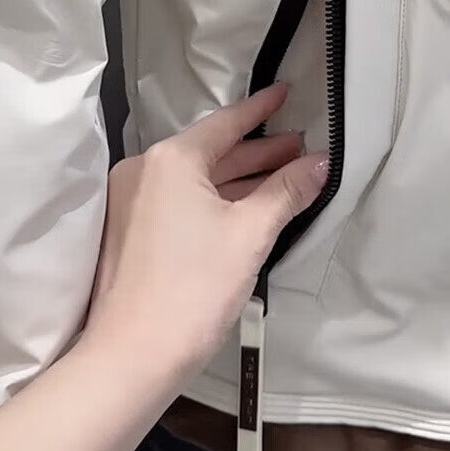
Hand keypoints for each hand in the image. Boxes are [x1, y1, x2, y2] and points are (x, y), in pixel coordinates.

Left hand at [82, 83, 326, 382]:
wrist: (131, 357)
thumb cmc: (193, 289)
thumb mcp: (250, 235)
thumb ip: (286, 192)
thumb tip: (321, 162)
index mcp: (171, 159)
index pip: (226, 123)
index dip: (260, 109)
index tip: (285, 93)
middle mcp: (145, 169)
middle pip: (212, 151)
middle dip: (258, 151)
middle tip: (301, 147)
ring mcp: (131, 201)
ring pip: (196, 179)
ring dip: (238, 178)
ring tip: (283, 177)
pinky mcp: (128, 232)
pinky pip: (180, 200)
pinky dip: (214, 200)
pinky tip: (244, 209)